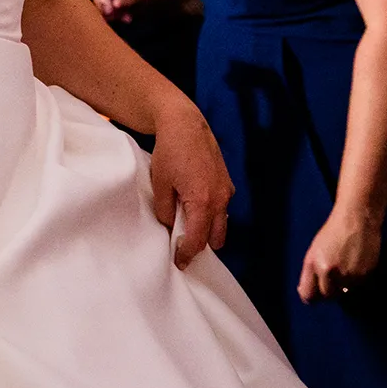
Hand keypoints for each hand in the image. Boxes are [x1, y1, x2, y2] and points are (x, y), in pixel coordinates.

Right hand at [93, 0, 160, 22]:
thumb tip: (115, 4)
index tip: (110, 12)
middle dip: (109, 10)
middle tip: (125, 18)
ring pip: (100, 7)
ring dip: (113, 16)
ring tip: (129, 18)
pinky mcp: (104, 3)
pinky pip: (104, 13)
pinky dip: (115, 18)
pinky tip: (127, 18)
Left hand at [147, 96, 232, 268]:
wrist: (186, 124)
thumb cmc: (170, 152)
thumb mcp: (160, 184)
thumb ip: (164, 210)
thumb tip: (169, 227)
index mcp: (202, 202)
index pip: (198, 240)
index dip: (187, 254)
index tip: (178, 262)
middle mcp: (220, 199)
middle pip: (215, 237)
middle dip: (200, 245)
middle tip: (182, 246)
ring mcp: (226, 190)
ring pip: (221, 223)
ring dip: (207, 230)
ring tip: (187, 227)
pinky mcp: (226, 182)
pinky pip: (222, 208)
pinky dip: (211, 214)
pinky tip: (194, 208)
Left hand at [298, 203, 382, 302]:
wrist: (357, 219)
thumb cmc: (333, 232)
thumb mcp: (314, 251)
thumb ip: (310, 274)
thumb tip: (308, 296)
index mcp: (315, 265)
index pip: (309, 295)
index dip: (312, 296)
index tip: (315, 294)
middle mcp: (331, 272)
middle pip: (328, 296)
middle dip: (329, 290)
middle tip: (332, 276)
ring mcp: (349, 274)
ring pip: (344, 291)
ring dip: (344, 283)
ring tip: (345, 263)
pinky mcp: (364, 274)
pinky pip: (358, 285)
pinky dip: (356, 278)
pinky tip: (355, 262)